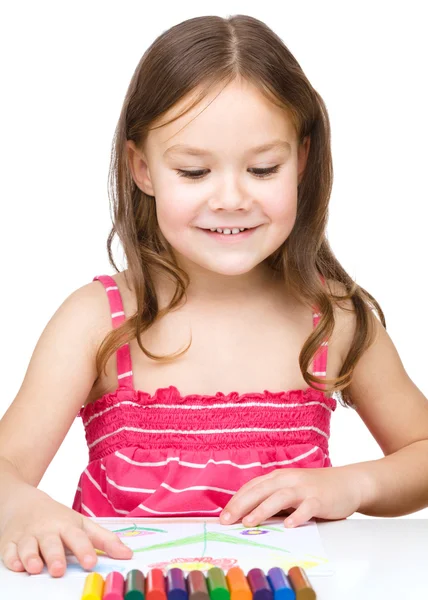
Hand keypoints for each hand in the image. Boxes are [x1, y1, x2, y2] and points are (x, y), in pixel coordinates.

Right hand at [0, 486, 132, 576]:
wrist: (24, 502)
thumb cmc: (58, 518)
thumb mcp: (82, 524)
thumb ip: (105, 540)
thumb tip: (127, 555)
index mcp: (67, 526)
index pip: (77, 538)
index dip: (84, 550)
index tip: (91, 563)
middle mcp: (47, 531)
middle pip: (51, 543)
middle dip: (55, 556)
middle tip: (59, 570)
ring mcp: (27, 536)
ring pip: (28, 547)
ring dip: (31, 557)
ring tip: (35, 568)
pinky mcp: (8, 543)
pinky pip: (8, 551)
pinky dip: (11, 558)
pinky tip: (16, 565)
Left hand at [219, 466, 362, 527]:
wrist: (347, 482)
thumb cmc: (315, 489)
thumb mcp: (291, 490)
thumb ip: (273, 499)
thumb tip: (249, 516)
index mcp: (279, 477)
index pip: (252, 487)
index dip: (236, 501)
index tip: (222, 516)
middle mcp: (289, 479)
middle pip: (260, 490)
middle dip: (241, 505)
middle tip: (226, 520)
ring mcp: (304, 488)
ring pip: (280, 497)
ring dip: (263, 509)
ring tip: (249, 522)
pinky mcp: (319, 498)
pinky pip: (307, 507)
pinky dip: (297, 515)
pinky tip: (289, 526)